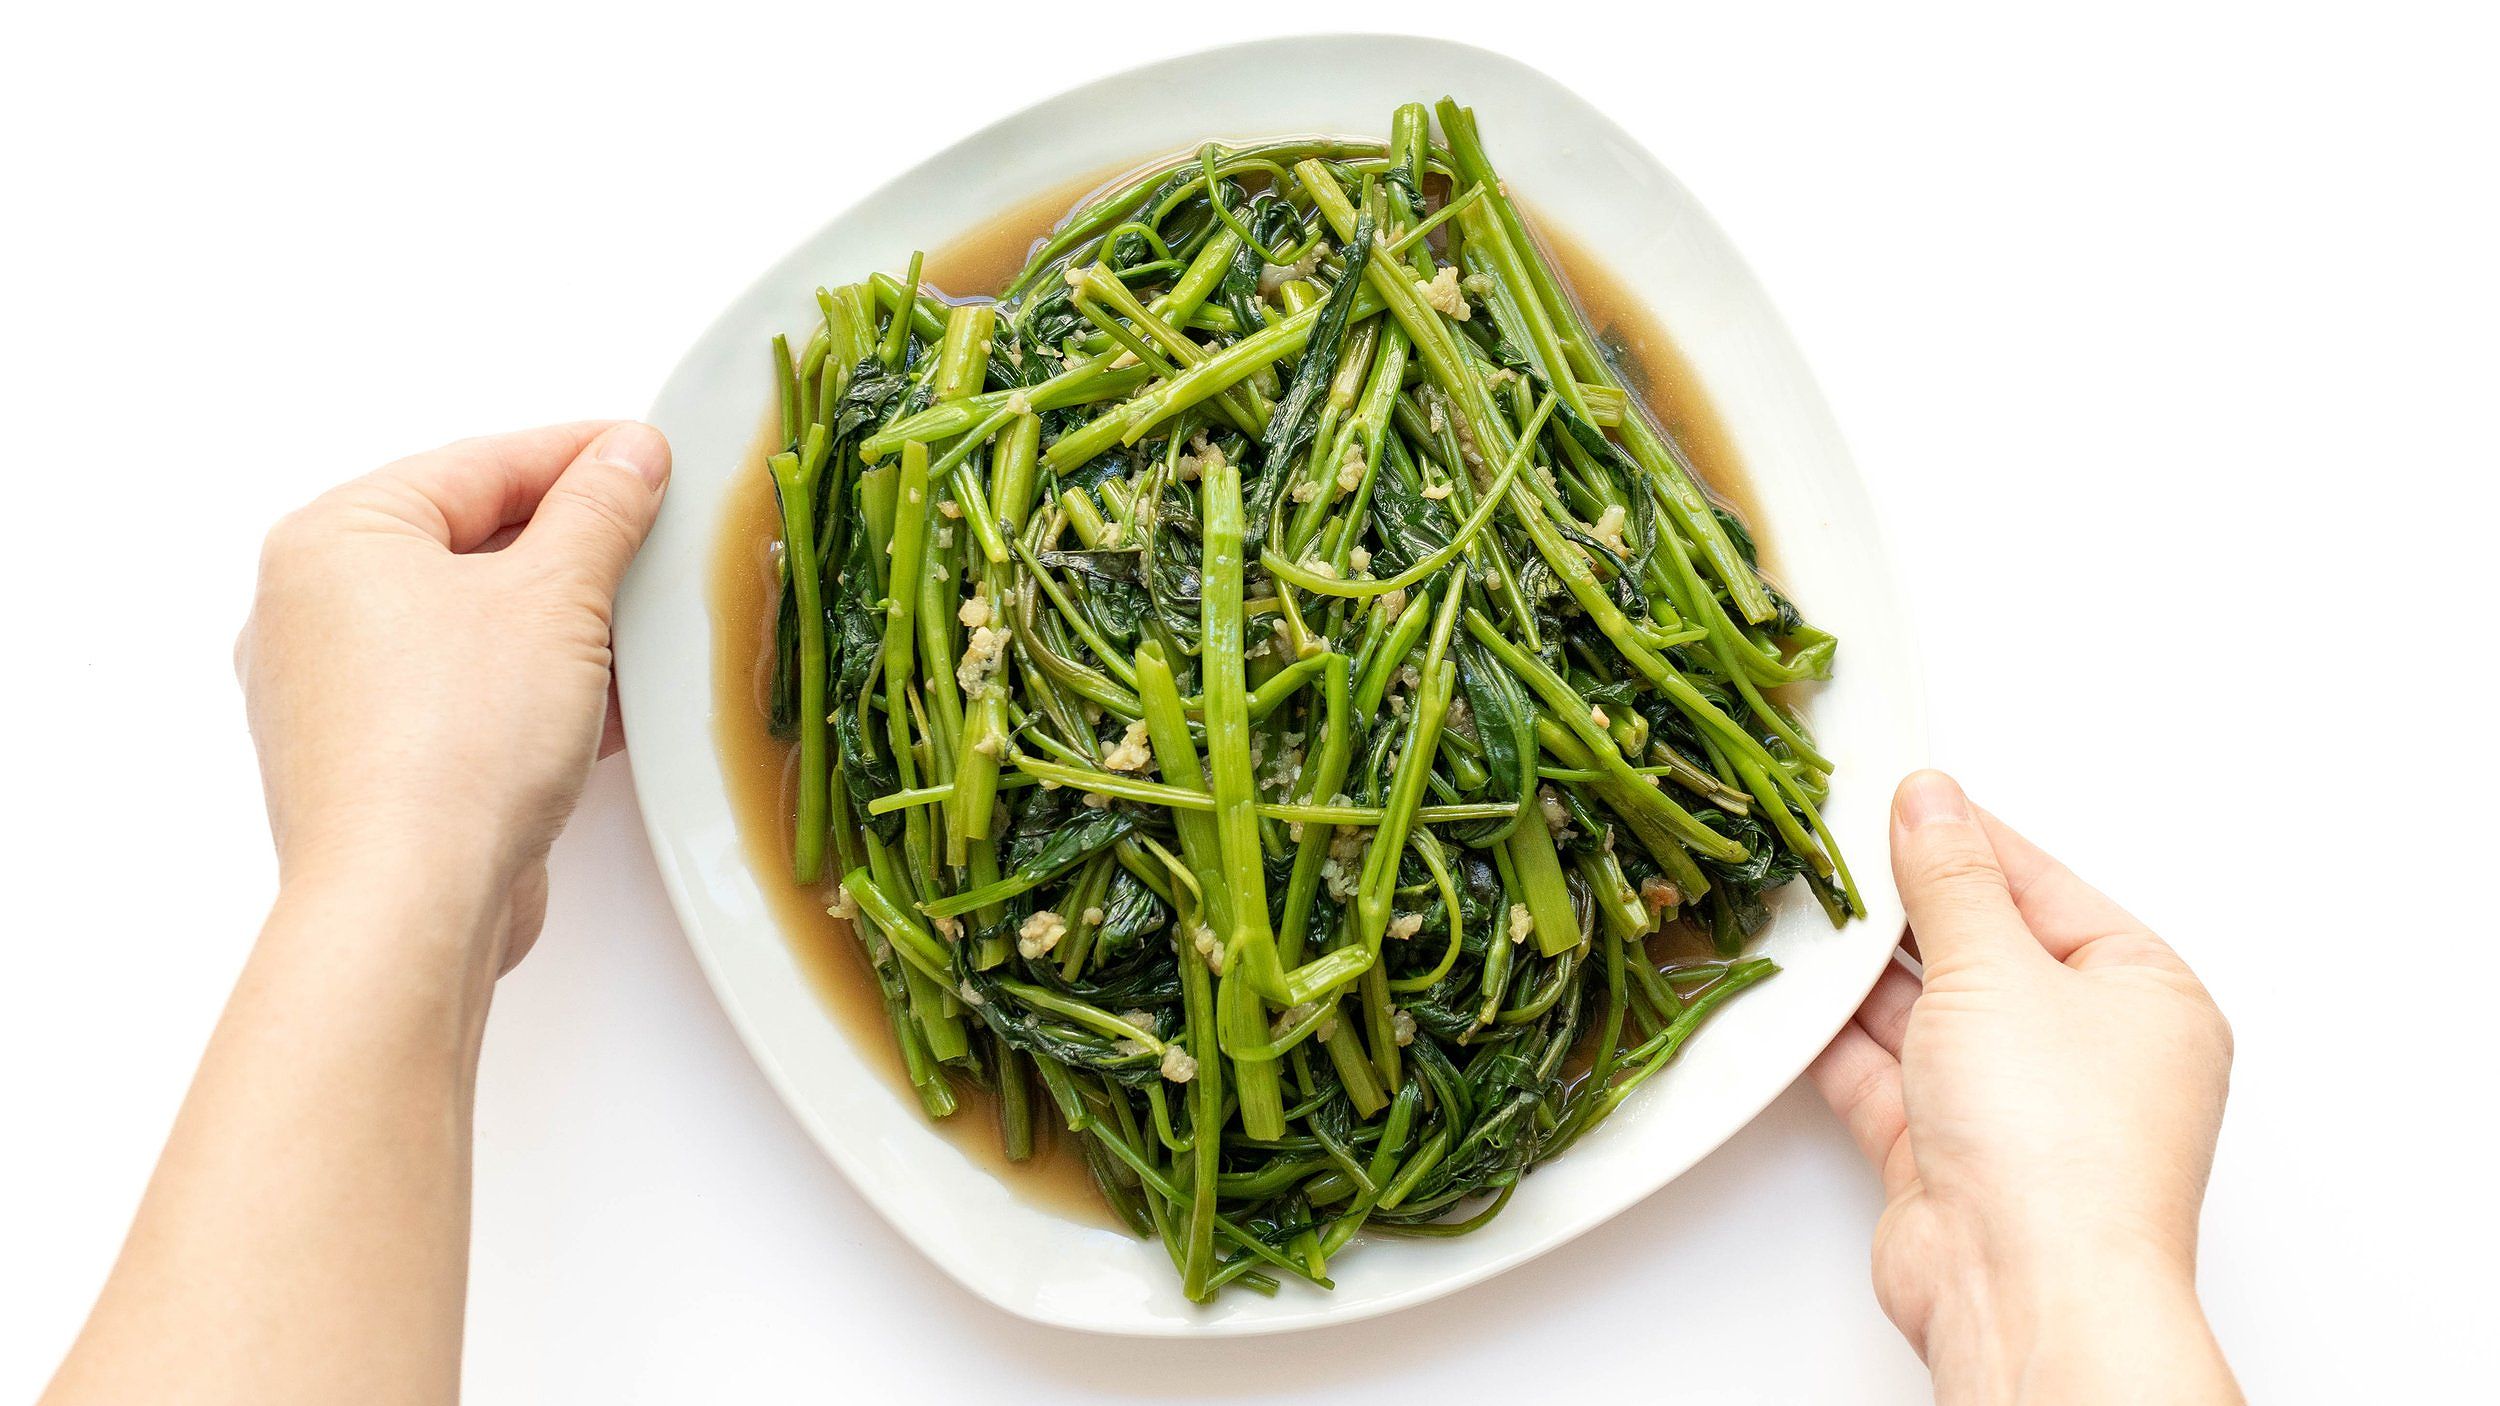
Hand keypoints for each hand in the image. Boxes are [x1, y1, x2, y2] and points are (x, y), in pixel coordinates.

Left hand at [234, 420, 670, 972]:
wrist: (411, 903)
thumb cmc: (458, 740)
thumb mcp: (557, 597)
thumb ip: (599, 512)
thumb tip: (629, 455)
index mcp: (334, 539)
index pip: (478, 466)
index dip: (579, 456)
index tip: (652, 455)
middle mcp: (313, 610)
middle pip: (470, 545)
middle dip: (573, 545)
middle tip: (658, 535)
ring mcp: (337, 694)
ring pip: (471, 627)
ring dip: (561, 624)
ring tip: (644, 621)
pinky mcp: (373, 766)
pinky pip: (464, 697)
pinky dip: (533, 689)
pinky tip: (608, 700)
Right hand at [1810, 770, 2237, 1401]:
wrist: (2026, 1293)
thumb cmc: (2058, 1142)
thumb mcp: (1995, 970)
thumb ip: (1949, 881)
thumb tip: (1929, 799)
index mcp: (2144, 993)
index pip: (2041, 885)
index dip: (1964, 838)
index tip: (1895, 795)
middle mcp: (2087, 1050)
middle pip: (1980, 947)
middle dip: (1903, 906)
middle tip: (1830, 847)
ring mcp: (2016, 1106)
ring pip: (1925, 1012)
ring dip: (1862, 973)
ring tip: (1799, 909)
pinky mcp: (1948, 1155)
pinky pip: (1885, 1073)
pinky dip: (1837, 1039)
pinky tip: (1791, 995)